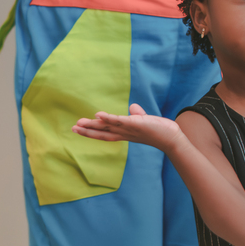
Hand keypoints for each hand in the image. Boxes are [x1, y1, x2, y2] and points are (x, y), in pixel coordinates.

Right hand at [72, 103, 186, 151]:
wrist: (172, 138)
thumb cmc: (159, 130)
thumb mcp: (145, 121)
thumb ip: (137, 115)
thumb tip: (133, 107)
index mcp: (125, 133)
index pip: (105, 133)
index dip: (92, 131)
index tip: (79, 128)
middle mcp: (124, 133)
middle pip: (102, 133)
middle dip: (87, 131)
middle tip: (73, 128)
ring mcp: (129, 129)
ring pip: (107, 128)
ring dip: (92, 126)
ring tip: (79, 124)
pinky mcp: (136, 124)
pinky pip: (120, 121)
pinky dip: (109, 118)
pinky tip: (98, 115)